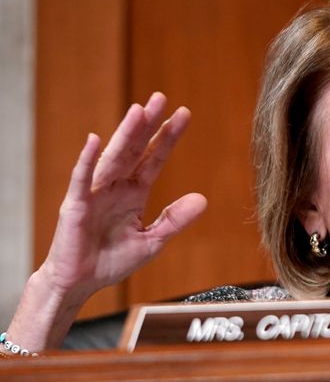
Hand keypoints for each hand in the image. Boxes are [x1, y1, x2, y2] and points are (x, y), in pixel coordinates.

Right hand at [40, 92, 207, 301]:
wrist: (80, 283)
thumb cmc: (111, 260)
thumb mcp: (153, 241)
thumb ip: (175, 220)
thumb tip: (203, 199)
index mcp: (134, 194)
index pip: (154, 159)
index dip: (168, 138)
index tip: (184, 114)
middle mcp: (115, 187)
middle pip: (134, 149)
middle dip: (148, 125)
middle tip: (161, 98)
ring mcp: (94, 194)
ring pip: (113, 158)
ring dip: (124, 134)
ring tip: (139, 111)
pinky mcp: (75, 206)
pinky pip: (82, 180)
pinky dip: (87, 160)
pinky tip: (94, 140)